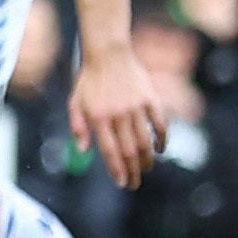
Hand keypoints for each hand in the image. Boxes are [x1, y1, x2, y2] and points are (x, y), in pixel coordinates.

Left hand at [70, 38, 167, 188]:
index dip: (117, 170)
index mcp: (98, 117)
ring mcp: (136, 107)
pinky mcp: (151, 99)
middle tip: (135, 183)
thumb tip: (83, 151)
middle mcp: (118, 115)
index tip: (123, 183)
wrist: (108, 54)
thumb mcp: (75, 102)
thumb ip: (78, 127)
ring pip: (146, 142)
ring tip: (145, 169)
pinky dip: (162, 140)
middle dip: (133, 171)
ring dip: (147, 160)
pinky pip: (161, 125)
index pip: (110, 151)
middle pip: (129, 151)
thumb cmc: (89, 81)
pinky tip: (160, 149)